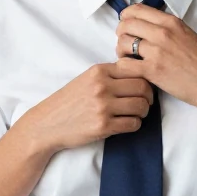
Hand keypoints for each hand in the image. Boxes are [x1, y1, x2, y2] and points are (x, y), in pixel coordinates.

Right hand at [17, 63, 154, 154]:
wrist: (48, 124)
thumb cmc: (69, 102)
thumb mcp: (86, 79)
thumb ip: (110, 74)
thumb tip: (140, 74)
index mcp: (98, 71)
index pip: (135, 69)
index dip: (145, 78)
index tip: (144, 87)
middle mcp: (102, 86)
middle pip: (142, 87)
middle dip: (148, 96)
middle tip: (145, 102)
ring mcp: (103, 106)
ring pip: (141, 106)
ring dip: (143, 112)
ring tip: (136, 114)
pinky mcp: (103, 126)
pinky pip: (133, 124)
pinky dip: (135, 124)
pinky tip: (127, 123)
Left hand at [114, 3, 196, 113]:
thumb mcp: (188, 35)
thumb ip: (168, 29)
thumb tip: (148, 27)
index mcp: (171, 22)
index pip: (136, 10)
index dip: (125, 17)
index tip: (126, 25)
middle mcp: (162, 32)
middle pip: (125, 24)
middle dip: (120, 34)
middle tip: (126, 44)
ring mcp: (157, 51)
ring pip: (122, 43)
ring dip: (121, 51)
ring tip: (129, 59)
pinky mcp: (153, 71)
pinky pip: (125, 64)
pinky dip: (123, 67)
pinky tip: (131, 71)